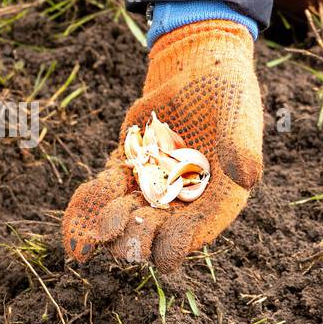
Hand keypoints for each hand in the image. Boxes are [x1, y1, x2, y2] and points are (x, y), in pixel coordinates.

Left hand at [62, 20, 262, 270]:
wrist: (197, 67)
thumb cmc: (227, 92)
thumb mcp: (238, 114)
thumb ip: (240, 146)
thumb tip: (248, 178)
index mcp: (215, 197)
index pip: (195, 232)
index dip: (177, 246)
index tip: (162, 256)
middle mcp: (183, 199)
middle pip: (155, 233)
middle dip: (136, 240)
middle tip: (119, 237)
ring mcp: (152, 185)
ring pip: (126, 217)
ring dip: (110, 226)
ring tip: (94, 235)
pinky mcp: (127, 168)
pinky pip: (105, 191)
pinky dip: (90, 205)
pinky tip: (73, 225)